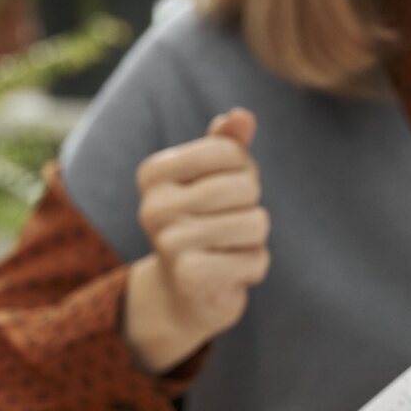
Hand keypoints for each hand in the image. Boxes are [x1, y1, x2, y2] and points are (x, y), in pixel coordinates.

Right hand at [124, 108, 269, 372]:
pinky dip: (254, 267)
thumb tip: (242, 117)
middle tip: (228, 224)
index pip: (229, 151)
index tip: (224, 192)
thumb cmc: (203, 221)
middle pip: (246, 187)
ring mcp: (170, 243)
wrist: (183, 293)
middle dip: (251, 206)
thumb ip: (227, 144)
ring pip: (257, 223)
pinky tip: (229, 272)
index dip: (243, 171)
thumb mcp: (213, 177)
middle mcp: (154, 206)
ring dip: (254, 239)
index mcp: (153, 173)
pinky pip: (257, 260)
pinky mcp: (192, 278)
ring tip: (228, 248)